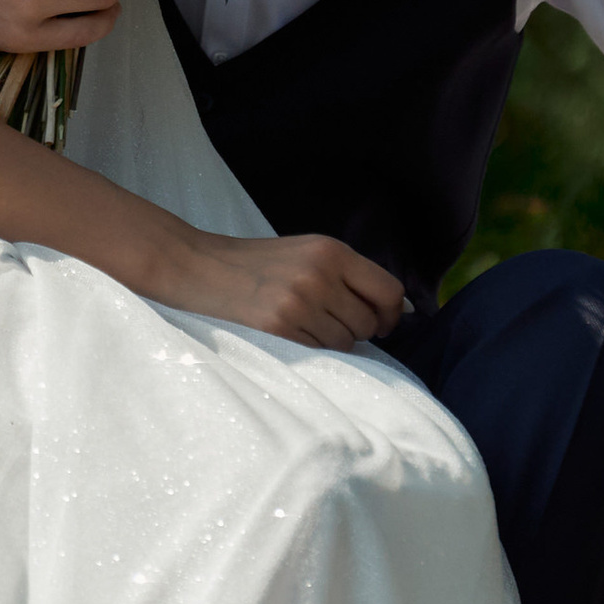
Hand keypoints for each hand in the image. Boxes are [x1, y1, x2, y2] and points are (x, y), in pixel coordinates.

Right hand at [156, 226, 407, 351]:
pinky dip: (312, 348)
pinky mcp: (280, 327)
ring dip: (333, 342)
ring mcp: (300, 302)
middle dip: (358, 330)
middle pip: (368, 322)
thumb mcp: (308, 254)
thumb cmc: (260, 263)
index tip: (383, 324)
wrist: (202, 267)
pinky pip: (319, 352)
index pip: (388, 290)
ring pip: (346, 343)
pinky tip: (292, 332)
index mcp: (332, 251)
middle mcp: (321, 275)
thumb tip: (401, 310)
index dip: (391, 314)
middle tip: (331, 323)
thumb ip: (350, 276)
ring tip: (305, 325)